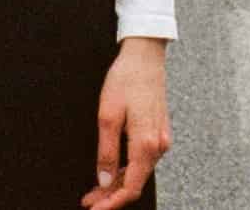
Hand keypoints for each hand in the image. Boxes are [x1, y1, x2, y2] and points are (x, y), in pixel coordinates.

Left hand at [83, 35, 170, 208]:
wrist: (145, 55)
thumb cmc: (127, 79)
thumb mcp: (108, 116)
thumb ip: (106, 152)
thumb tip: (103, 180)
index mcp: (146, 143)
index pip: (130, 187)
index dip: (112, 203)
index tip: (94, 208)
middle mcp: (158, 145)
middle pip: (135, 182)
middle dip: (111, 195)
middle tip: (89, 200)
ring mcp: (160, 138)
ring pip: (138, 171)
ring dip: (117, 183)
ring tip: (95, 189)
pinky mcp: (158, 131)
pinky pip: (142, 158)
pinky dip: (126, 168)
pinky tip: (111, 170)